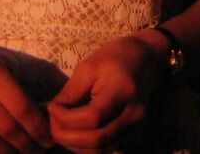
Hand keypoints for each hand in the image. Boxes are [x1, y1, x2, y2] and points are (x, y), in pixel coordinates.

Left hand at [46, 33, 167, 152]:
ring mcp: (136, 127)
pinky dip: (89, 147)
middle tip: (52, 126)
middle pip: (98, 140)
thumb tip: (53, 111)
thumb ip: (72, 91)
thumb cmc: (116, 56)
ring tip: (61, 130)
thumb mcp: (90, 66)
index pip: (92, 117)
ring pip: (102, 149)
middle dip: (68, 137)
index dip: (67, 118)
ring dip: (77, 146)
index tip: (51, 108)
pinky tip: (76, 135)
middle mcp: (133, 115)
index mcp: (122, 92)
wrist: (148, 58)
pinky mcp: (133, 132)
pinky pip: (108, 148)